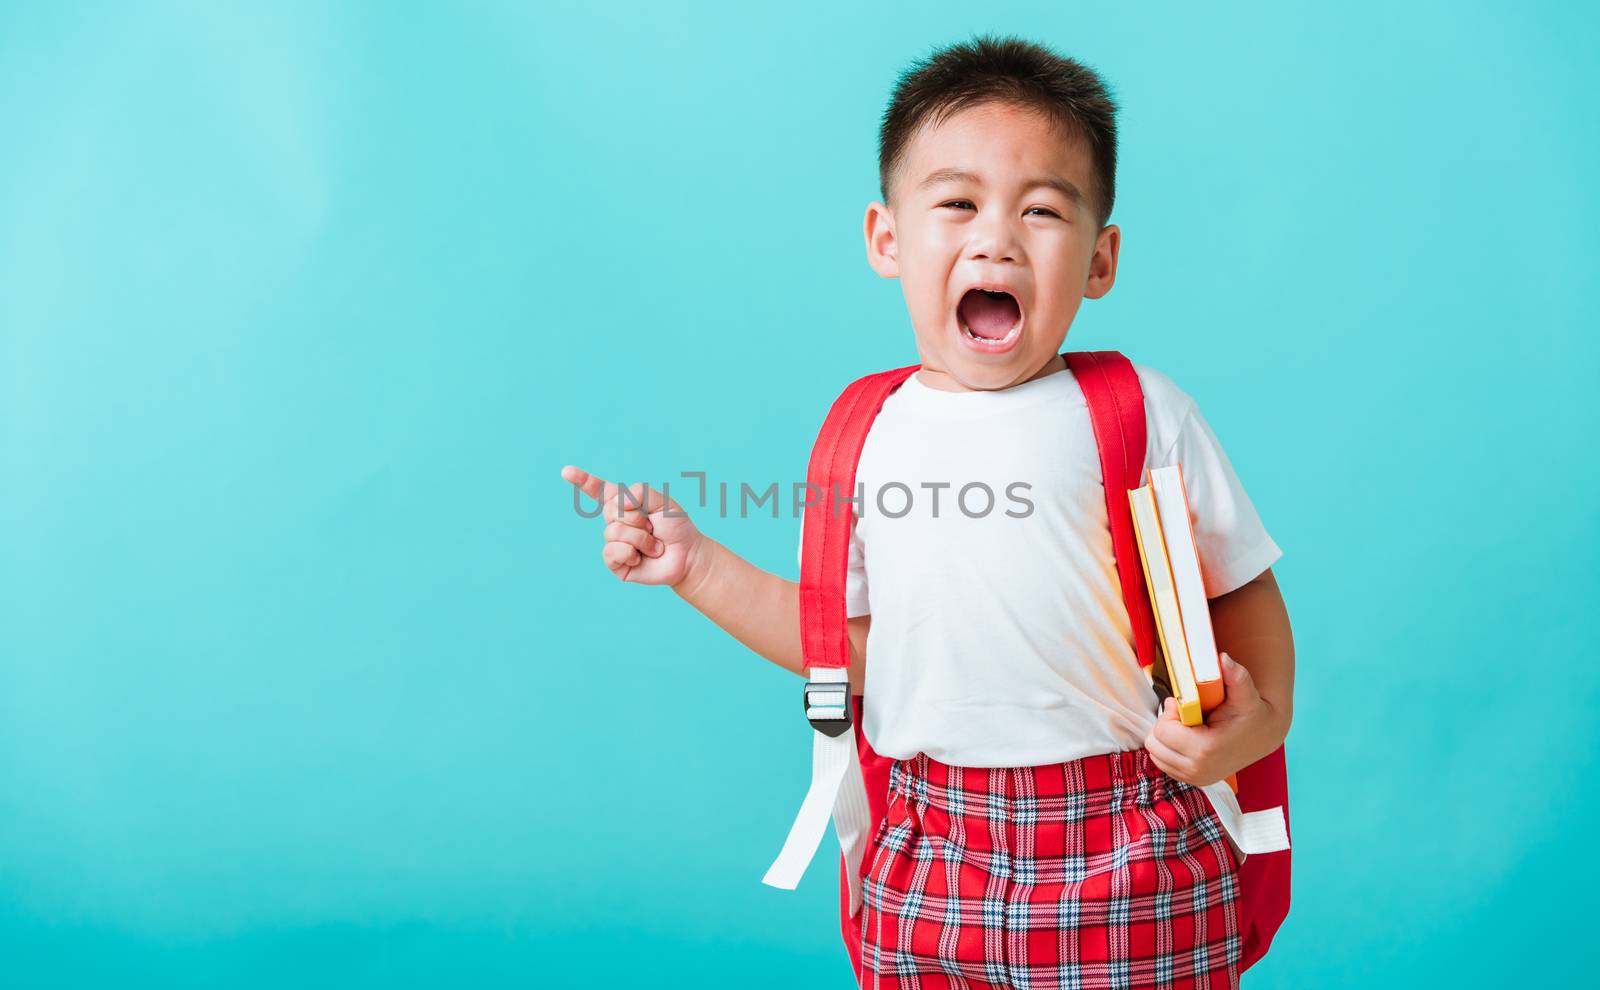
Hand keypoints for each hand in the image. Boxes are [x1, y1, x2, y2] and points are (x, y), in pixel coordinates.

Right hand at [561, 465, 701, 586]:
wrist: (687, 555)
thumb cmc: (675, 527)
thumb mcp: (662, 502)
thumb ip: (639, 492)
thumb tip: (617, 505)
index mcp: (624, 505)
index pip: (599, 490)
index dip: (582, 481)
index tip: (566, 471)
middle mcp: (616, 523)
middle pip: (611, 511)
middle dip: (637, 518)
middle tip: (653, 527)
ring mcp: (614, 543)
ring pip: (614, 532)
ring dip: (641, 538)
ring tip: (654, 545)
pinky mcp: (615, 563)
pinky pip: (612, 552)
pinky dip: (631, 552)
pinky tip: (640, 558)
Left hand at [1143, 652, 1284, 786]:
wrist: (1262, 736)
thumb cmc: (1251, 712)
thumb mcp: (1245, 692)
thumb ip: (1235, 675)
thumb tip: (1223, 659)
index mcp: (1205, 750)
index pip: (1162, 731)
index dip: (1169, 712)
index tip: (1183, 704)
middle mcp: (1198, 769)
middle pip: (1154, 744)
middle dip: (1165, 725)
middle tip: (1184, 714)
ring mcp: (1196, 778)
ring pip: (1156, 754)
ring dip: (1165, 737)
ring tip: (1186, 726)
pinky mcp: (1194, 781)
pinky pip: (1163, 763)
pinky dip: (1168, 749)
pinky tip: (1186, 738)